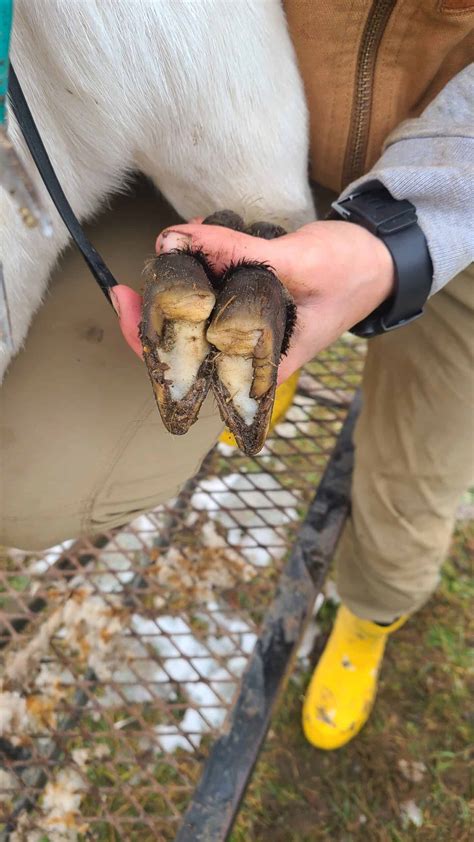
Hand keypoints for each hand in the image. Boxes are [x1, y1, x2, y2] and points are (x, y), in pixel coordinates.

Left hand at [155, 220, 394, 382]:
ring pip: (194, 310)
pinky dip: (201, 262)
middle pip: (184, 338)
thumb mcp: (298, 262)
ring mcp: (247, 326)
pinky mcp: (248, 300)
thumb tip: (177, 238)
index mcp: (261, 365)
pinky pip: (212, 287)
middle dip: (160, 297)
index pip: (191, 370)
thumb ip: (240, 254)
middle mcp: (248, 352)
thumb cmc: (353, 272)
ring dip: (181, 274)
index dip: (148, 343)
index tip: (126, 302)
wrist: (381, 256)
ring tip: (182, 240)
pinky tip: (198, 237)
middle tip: (155, 254)